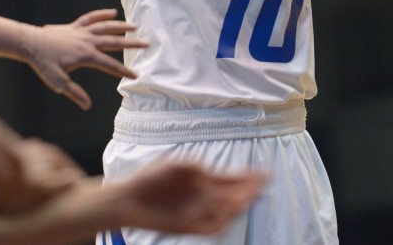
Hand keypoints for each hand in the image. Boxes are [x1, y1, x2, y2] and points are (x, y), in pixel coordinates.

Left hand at [20, 9, 146, 109]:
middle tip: (147, 44)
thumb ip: (74, 92)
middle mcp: (88, 41)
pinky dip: (102, 14)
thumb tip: (87, 105)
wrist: (30, 42)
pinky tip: (113, 12)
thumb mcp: (58, 81)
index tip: (136, 76)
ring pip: (106, 27)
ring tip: (135, 27)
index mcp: (86, 56)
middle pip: (114, 42)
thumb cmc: (43, 63)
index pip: (110, 65)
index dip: (124, 71)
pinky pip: (91, 18)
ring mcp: (82, 31)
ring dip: (121, 26)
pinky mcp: (75, 26)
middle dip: (132, 44)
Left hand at [114, 161, 265, 234]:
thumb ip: (197, 168)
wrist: (127, 199)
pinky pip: (210, 228)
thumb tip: (212, 171)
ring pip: (225, 212)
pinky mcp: (188, 228)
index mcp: (203, 179)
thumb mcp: (176, 164)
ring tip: (247, 197)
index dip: (248, 177)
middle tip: (260, 186)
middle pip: (233, 196)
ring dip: (237, 206)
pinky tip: (229, 214)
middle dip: (248, 191)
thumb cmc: (150, 178)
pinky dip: (221, 223)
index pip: (231, 179)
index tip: (264, 173)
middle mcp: (204, 197)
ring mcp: (197, 213)